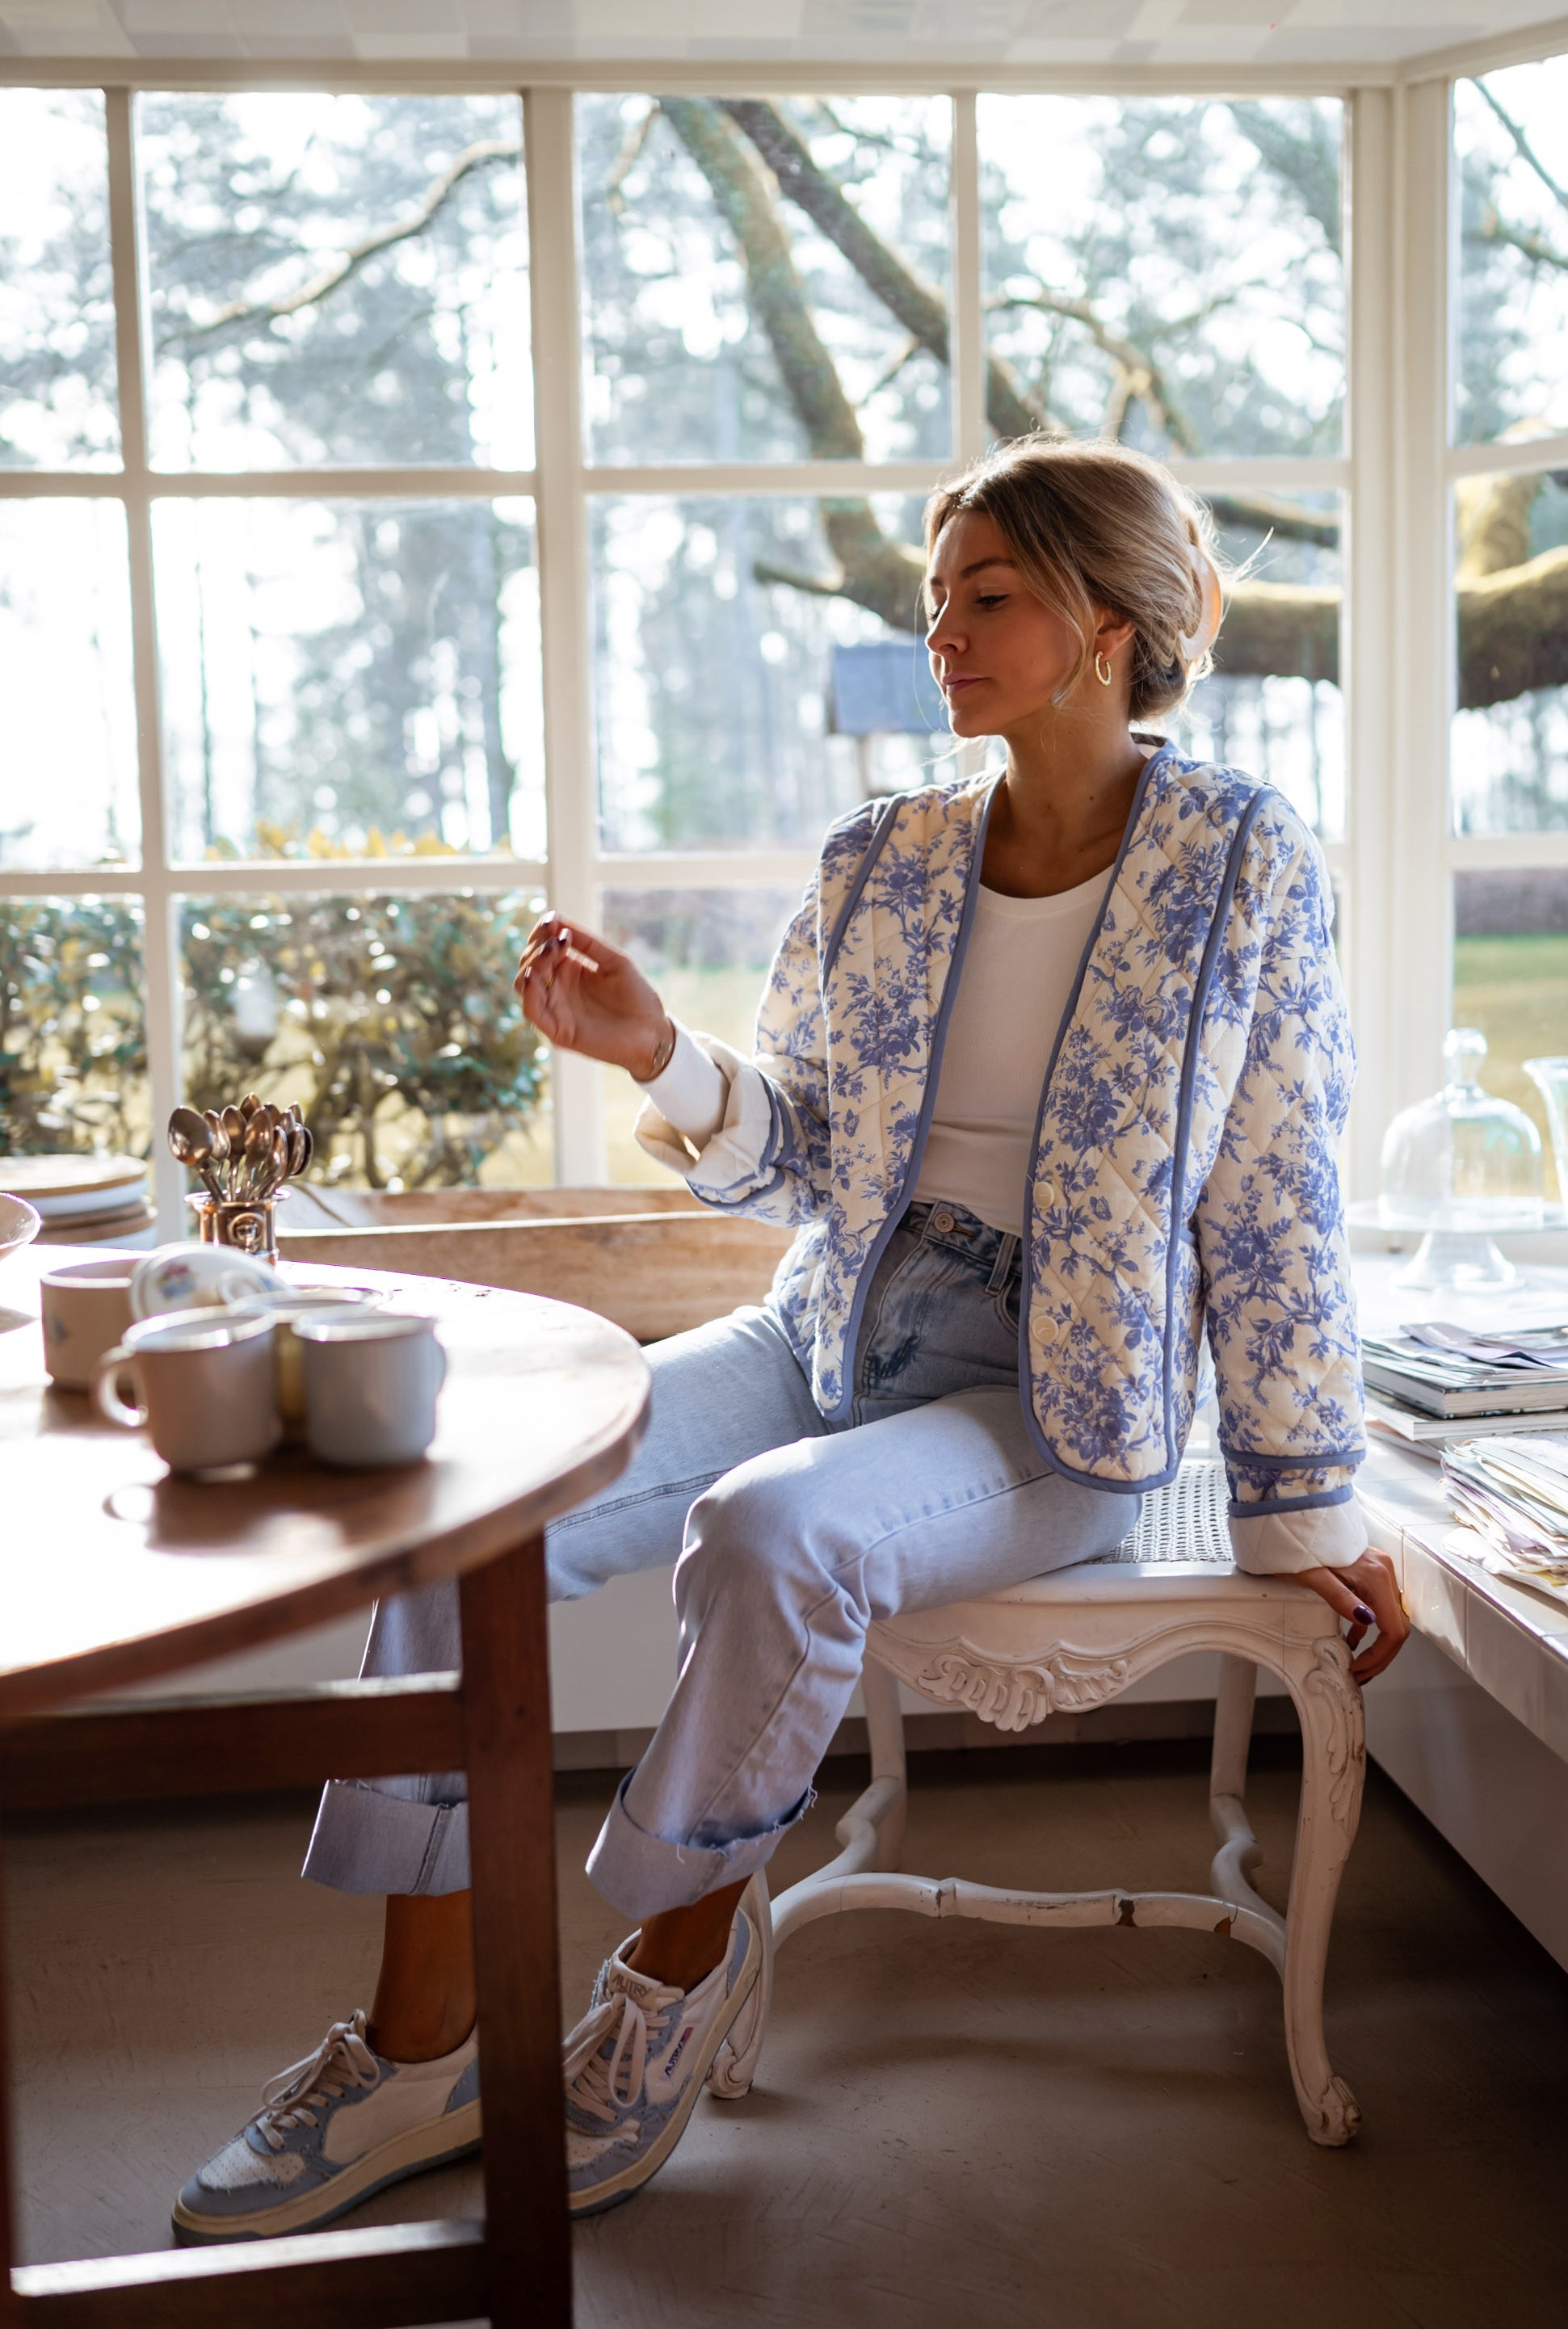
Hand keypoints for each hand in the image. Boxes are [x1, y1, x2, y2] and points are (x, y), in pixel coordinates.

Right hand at [513, 912, 672, 1077]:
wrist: (654, 1033)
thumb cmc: (637, 997)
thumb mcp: (614, 961)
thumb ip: (587, 942)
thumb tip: (555, 919)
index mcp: (569, 969)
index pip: (541, 947)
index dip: (541, 932)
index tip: (552, 921)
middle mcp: (558, 988)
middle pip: (529, 963)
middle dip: (537, 947)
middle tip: (558, 940)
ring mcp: (556, 1009)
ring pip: (524, 984)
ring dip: (531, 964)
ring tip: (550, 952)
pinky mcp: (557, 1030)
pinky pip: (532, 1011)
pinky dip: (529, 992)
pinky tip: (536, 975)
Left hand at [1295, 1548, 1409, 1681]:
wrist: (1297, 1520)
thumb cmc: (1299, 1547)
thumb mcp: (1313, 1577)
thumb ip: (1340, 1599)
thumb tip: (1366, 1622)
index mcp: (1376, 1575)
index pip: (1394, 1629)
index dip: (1380, 1655)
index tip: (1359, 1669)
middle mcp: (1385, 1573)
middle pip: (1398, 1627)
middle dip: (1381, 1656)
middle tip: (1360, 1675)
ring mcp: (1381, 1572)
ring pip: (1391, 1619)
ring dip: (1377, 1646)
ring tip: (1357, 1666)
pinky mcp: (1373, 1573)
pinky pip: (1380, 1607)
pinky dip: (1371, 1628)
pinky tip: (1353, 1640)